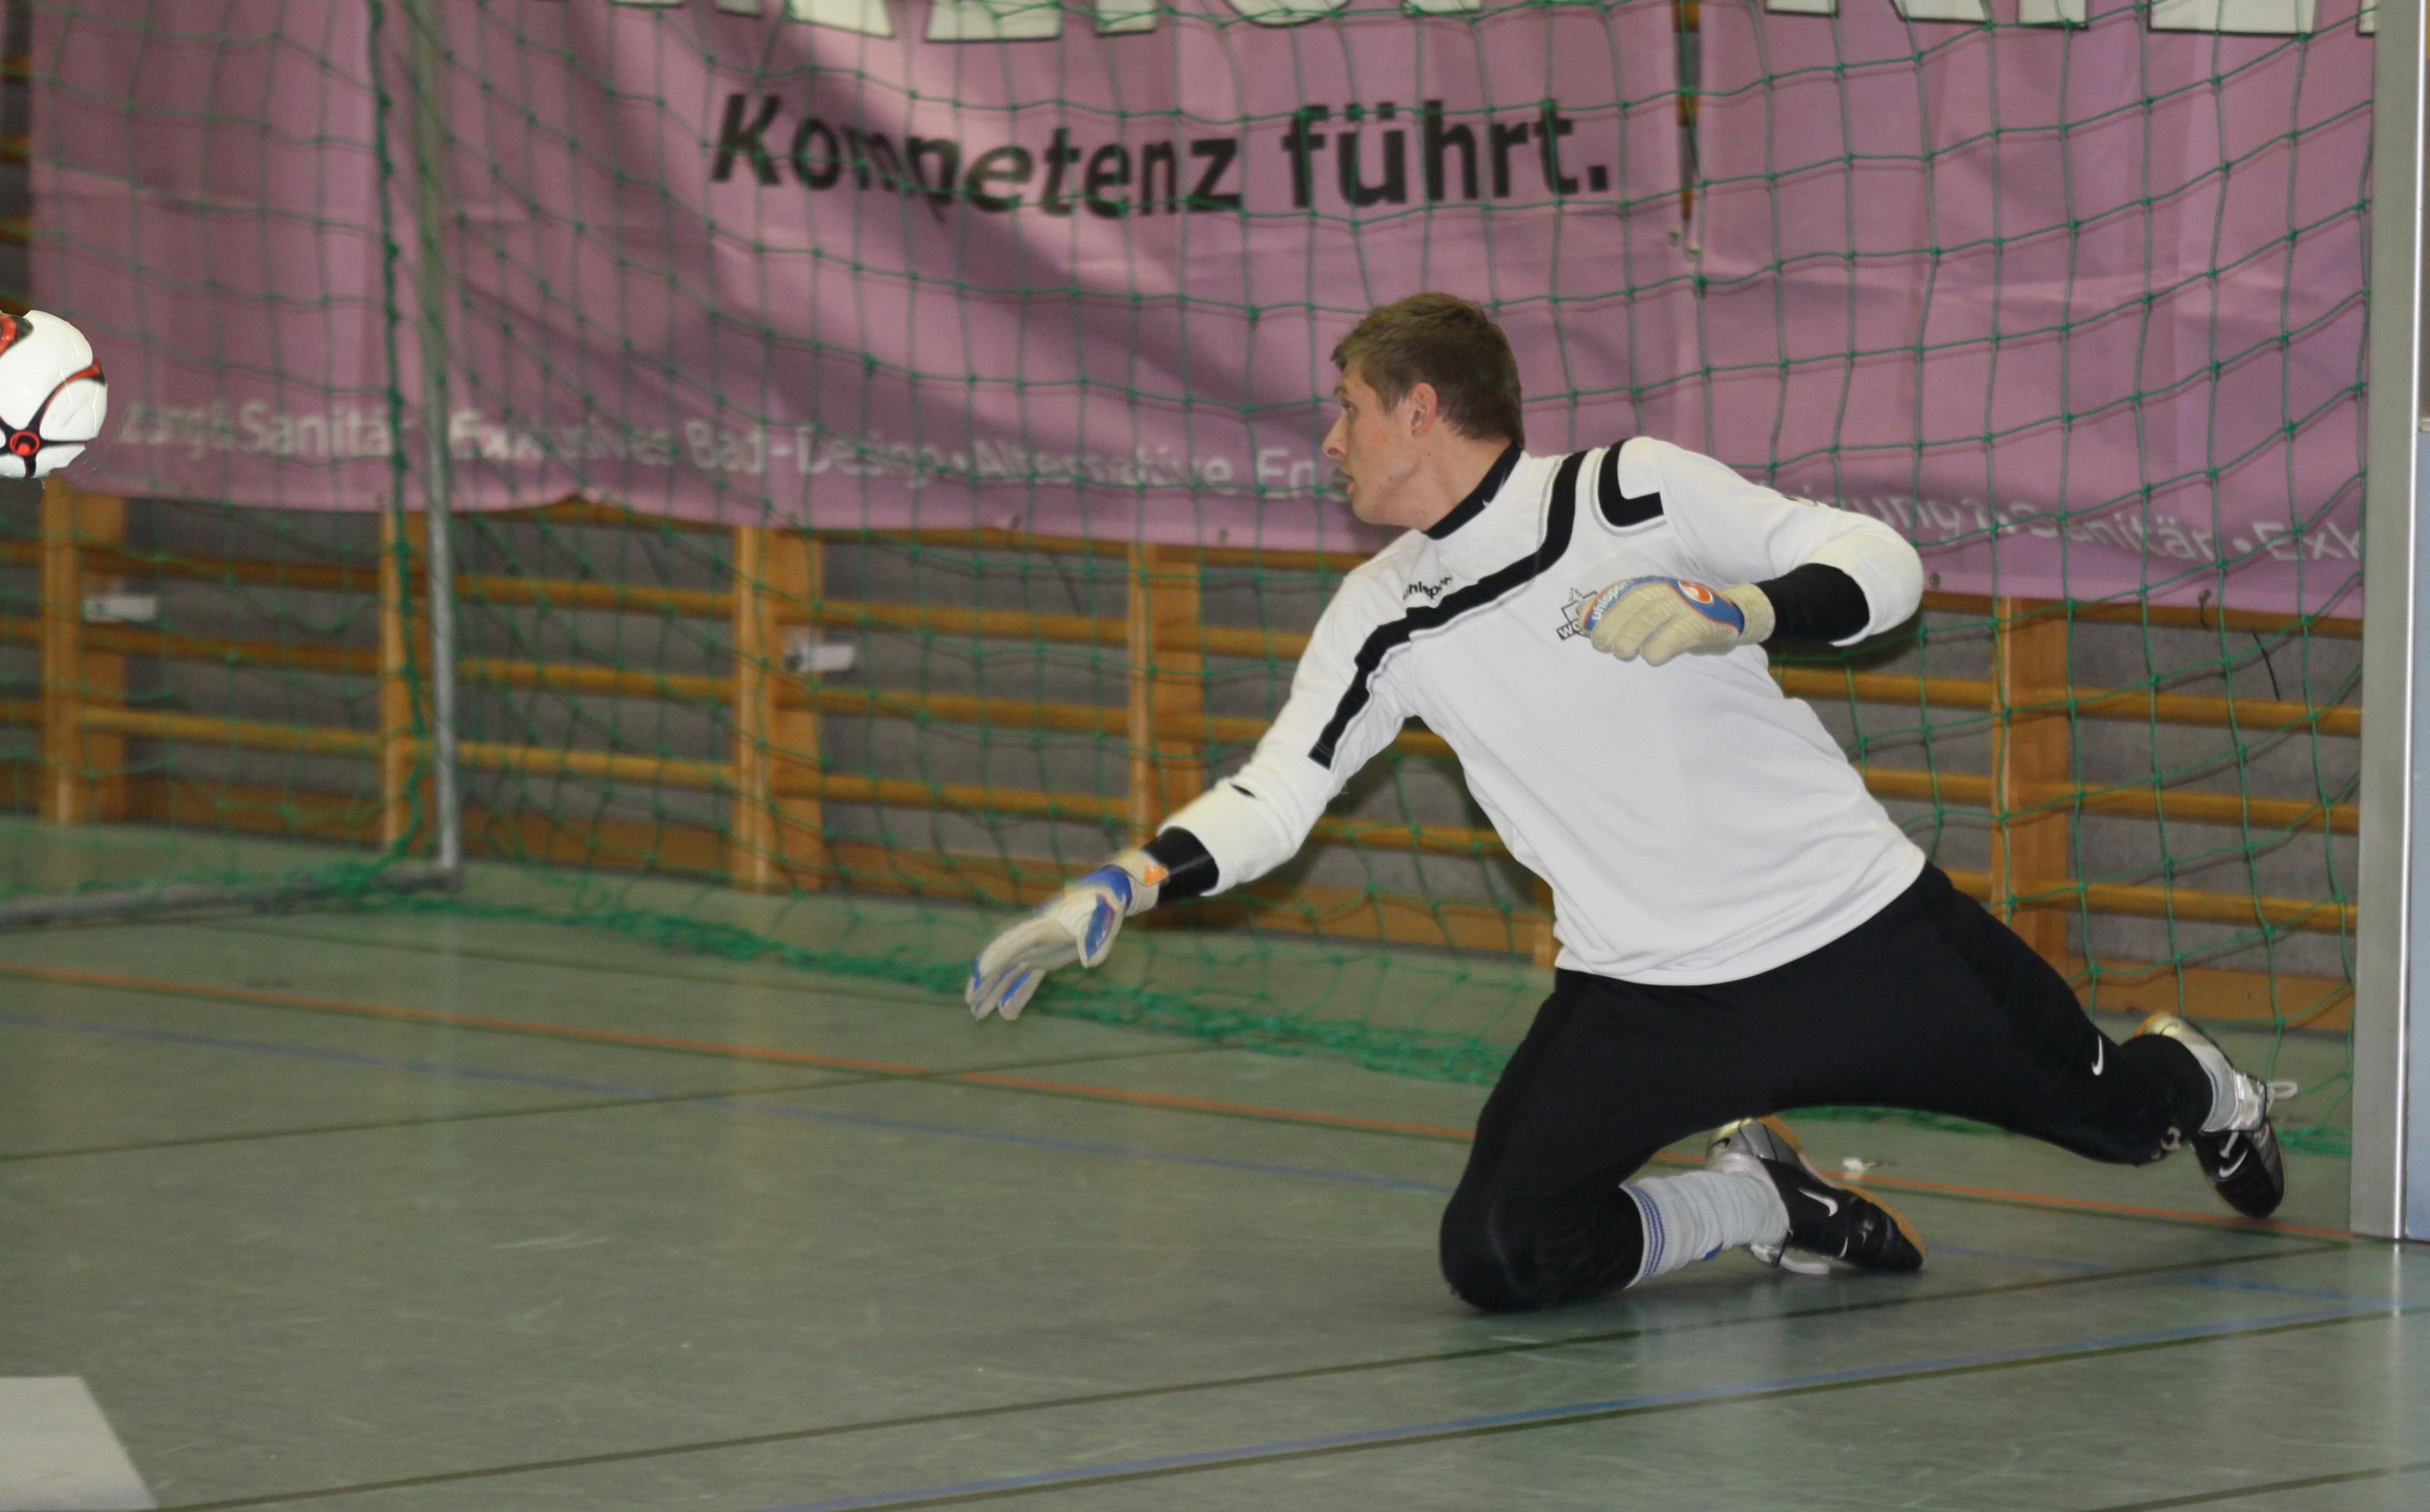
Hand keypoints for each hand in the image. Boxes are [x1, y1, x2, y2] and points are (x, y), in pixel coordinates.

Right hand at [966, 851, 1164, 1019]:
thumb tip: (1092, 961)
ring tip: (978, 1014)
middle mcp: (1034, 938)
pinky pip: (1025, 978)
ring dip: (994, 992)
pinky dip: (1016, 995)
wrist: (1104, 898)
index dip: (999, 954)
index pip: (1017, 940)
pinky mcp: (1043, 958)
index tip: (983, 971)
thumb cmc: (1104, 906)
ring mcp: (1036, 949)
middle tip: (970, 1000)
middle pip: (1003, 959)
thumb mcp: (1105, 918)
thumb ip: (1096, 939)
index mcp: (1045, 926)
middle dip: (985, 979)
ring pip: (1009, 972)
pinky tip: (1006, 1013)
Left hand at [1576, 577, 1772, 665]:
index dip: (1600, 611)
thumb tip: (1582, 616)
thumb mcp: (1650, 610)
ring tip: (1623, 653)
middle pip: (1631, 605)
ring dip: (1630, 639)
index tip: (1587, 630)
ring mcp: (1685, 605)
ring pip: (1650, 618)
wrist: (1731, 616)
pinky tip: (1652, 657)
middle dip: (1610, 627)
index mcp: (1651, 585)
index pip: (1619, 593)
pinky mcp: (1700, 624)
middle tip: (1604, 647)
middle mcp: (1666, 589)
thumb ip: (1618, 611)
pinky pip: (1675, 635)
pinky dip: (1659, 648)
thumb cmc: (1682, 618)